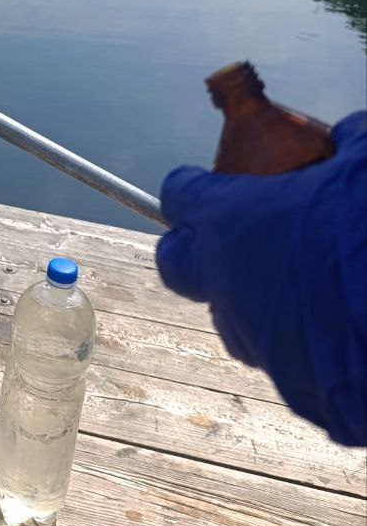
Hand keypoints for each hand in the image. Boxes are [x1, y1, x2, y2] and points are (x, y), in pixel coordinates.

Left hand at [157, 112, 365, 444]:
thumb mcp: (364, 163)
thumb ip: (345, 143)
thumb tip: (346, 134)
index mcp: (229, 221)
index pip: (179, 194)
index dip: (192, 186)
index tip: (202, 183)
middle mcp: (226, 283)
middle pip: (177, 264)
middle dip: (190, 250)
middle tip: (228, 238)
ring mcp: (258, 341)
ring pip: (233, 319)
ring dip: (255, 301)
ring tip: (305, 284)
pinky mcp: (299, 391)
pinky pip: (288, 363)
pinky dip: (306, 347)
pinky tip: (344, 330)